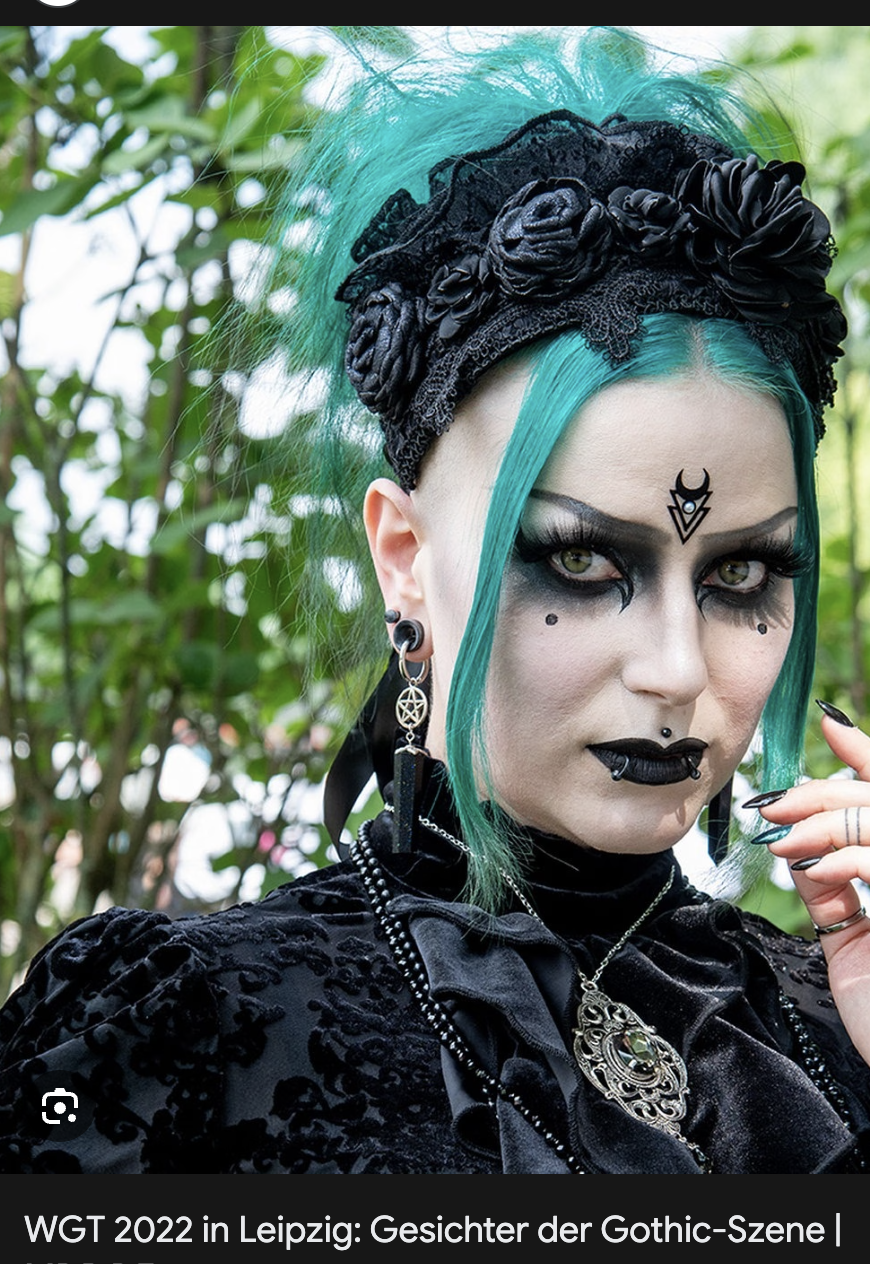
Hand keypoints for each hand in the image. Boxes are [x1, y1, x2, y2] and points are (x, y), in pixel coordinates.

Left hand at [753, 705, 869, 1065]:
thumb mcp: (852, 938)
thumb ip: (835, 887)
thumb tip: (797, 844)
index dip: (866, 756)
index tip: (829, 725)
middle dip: (825, 791)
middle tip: (775, 801)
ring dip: (823, 819)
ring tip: (780, 832)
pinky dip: (839, 858)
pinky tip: (808, 866)